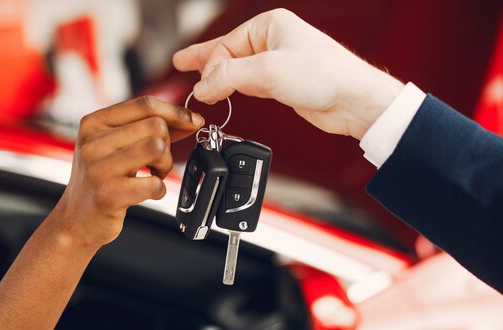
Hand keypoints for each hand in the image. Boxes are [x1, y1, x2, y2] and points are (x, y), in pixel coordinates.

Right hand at [55, 96, 203, 247]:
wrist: (76, 219)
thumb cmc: (99, 180)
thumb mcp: (114, 146)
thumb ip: (146, 129)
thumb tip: (189, 120)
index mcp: (93, 123)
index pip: (144, 105)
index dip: (176, 112)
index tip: (194, 121)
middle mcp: (92, 142)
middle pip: (155, 126)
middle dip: (167, 145)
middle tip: (157, 162)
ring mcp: (99, 168)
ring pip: (157, 148)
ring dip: (165, 165)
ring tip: (153, 174)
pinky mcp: (108, 194)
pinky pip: (153, 183)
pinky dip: (159, 189)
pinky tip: (147, 192)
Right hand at [173, 8, 403, 138]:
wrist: (353, 100)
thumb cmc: (323, 75)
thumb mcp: (267, 72)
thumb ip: (228, 78)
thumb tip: (202, 87)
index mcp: (269, 25)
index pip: (225, 46)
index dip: (208, 69)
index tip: (198, 90)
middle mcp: (272, 40)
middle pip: (228, 52)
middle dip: (205, 62)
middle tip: (179, 64)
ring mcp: (278, 62)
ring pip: (238, 69)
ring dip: (219, 78)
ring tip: (197, 80)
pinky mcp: (283, 83)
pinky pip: (250, 83)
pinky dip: (235, 88)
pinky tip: (225, 92)